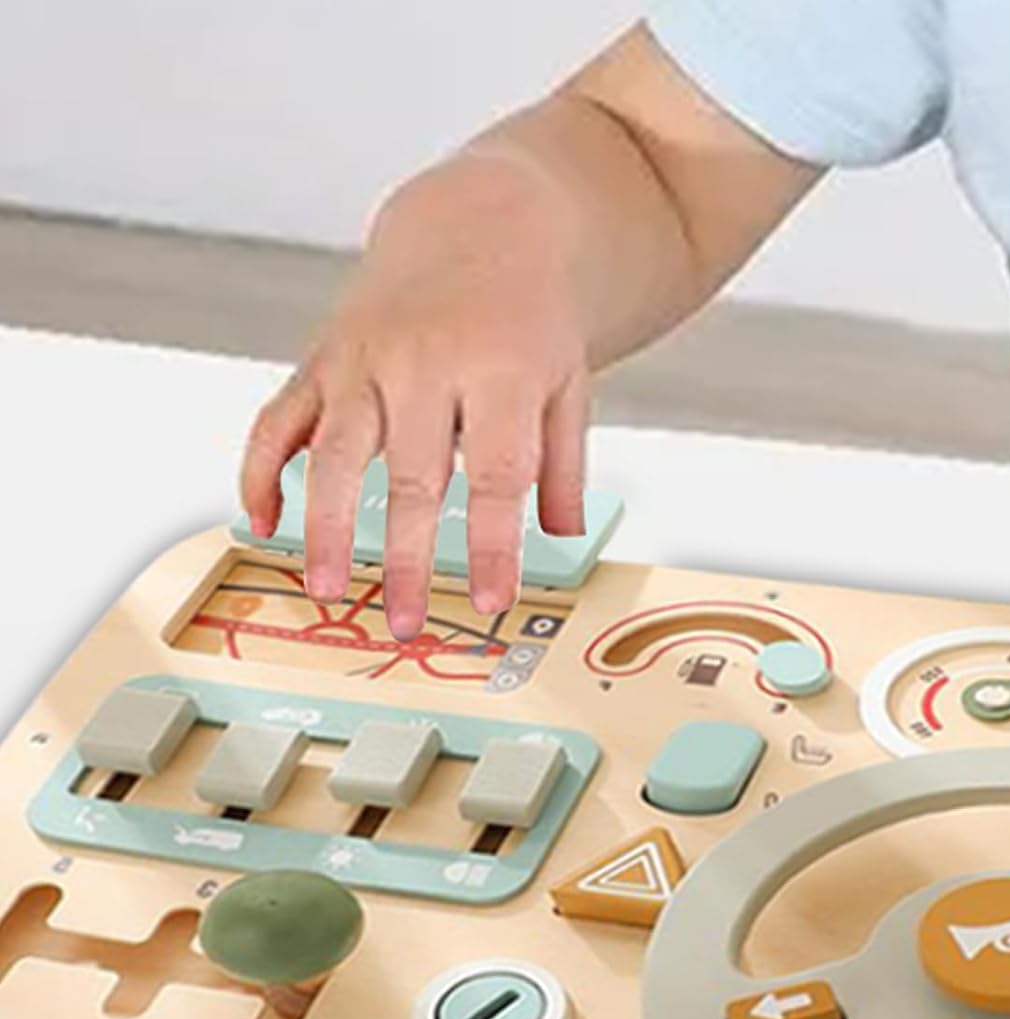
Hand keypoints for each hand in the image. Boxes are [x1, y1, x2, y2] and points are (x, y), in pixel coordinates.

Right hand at [239, 151, 588, 639]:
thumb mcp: (569, 382)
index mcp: (498, 370)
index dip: (492, 545)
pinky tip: (262, 522)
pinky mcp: (323, 356)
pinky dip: (261, 469)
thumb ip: (564, 463)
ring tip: (326, 590)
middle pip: (411, 477)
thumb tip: (564, 538)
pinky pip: (280, 417)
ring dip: (324, 527)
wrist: (482, 223)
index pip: (496, 475)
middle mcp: (424, 362)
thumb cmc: (531, 319)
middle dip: (405, 559)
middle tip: (406, 625)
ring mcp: (364, 357)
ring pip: (334, 453)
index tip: (493, 601)